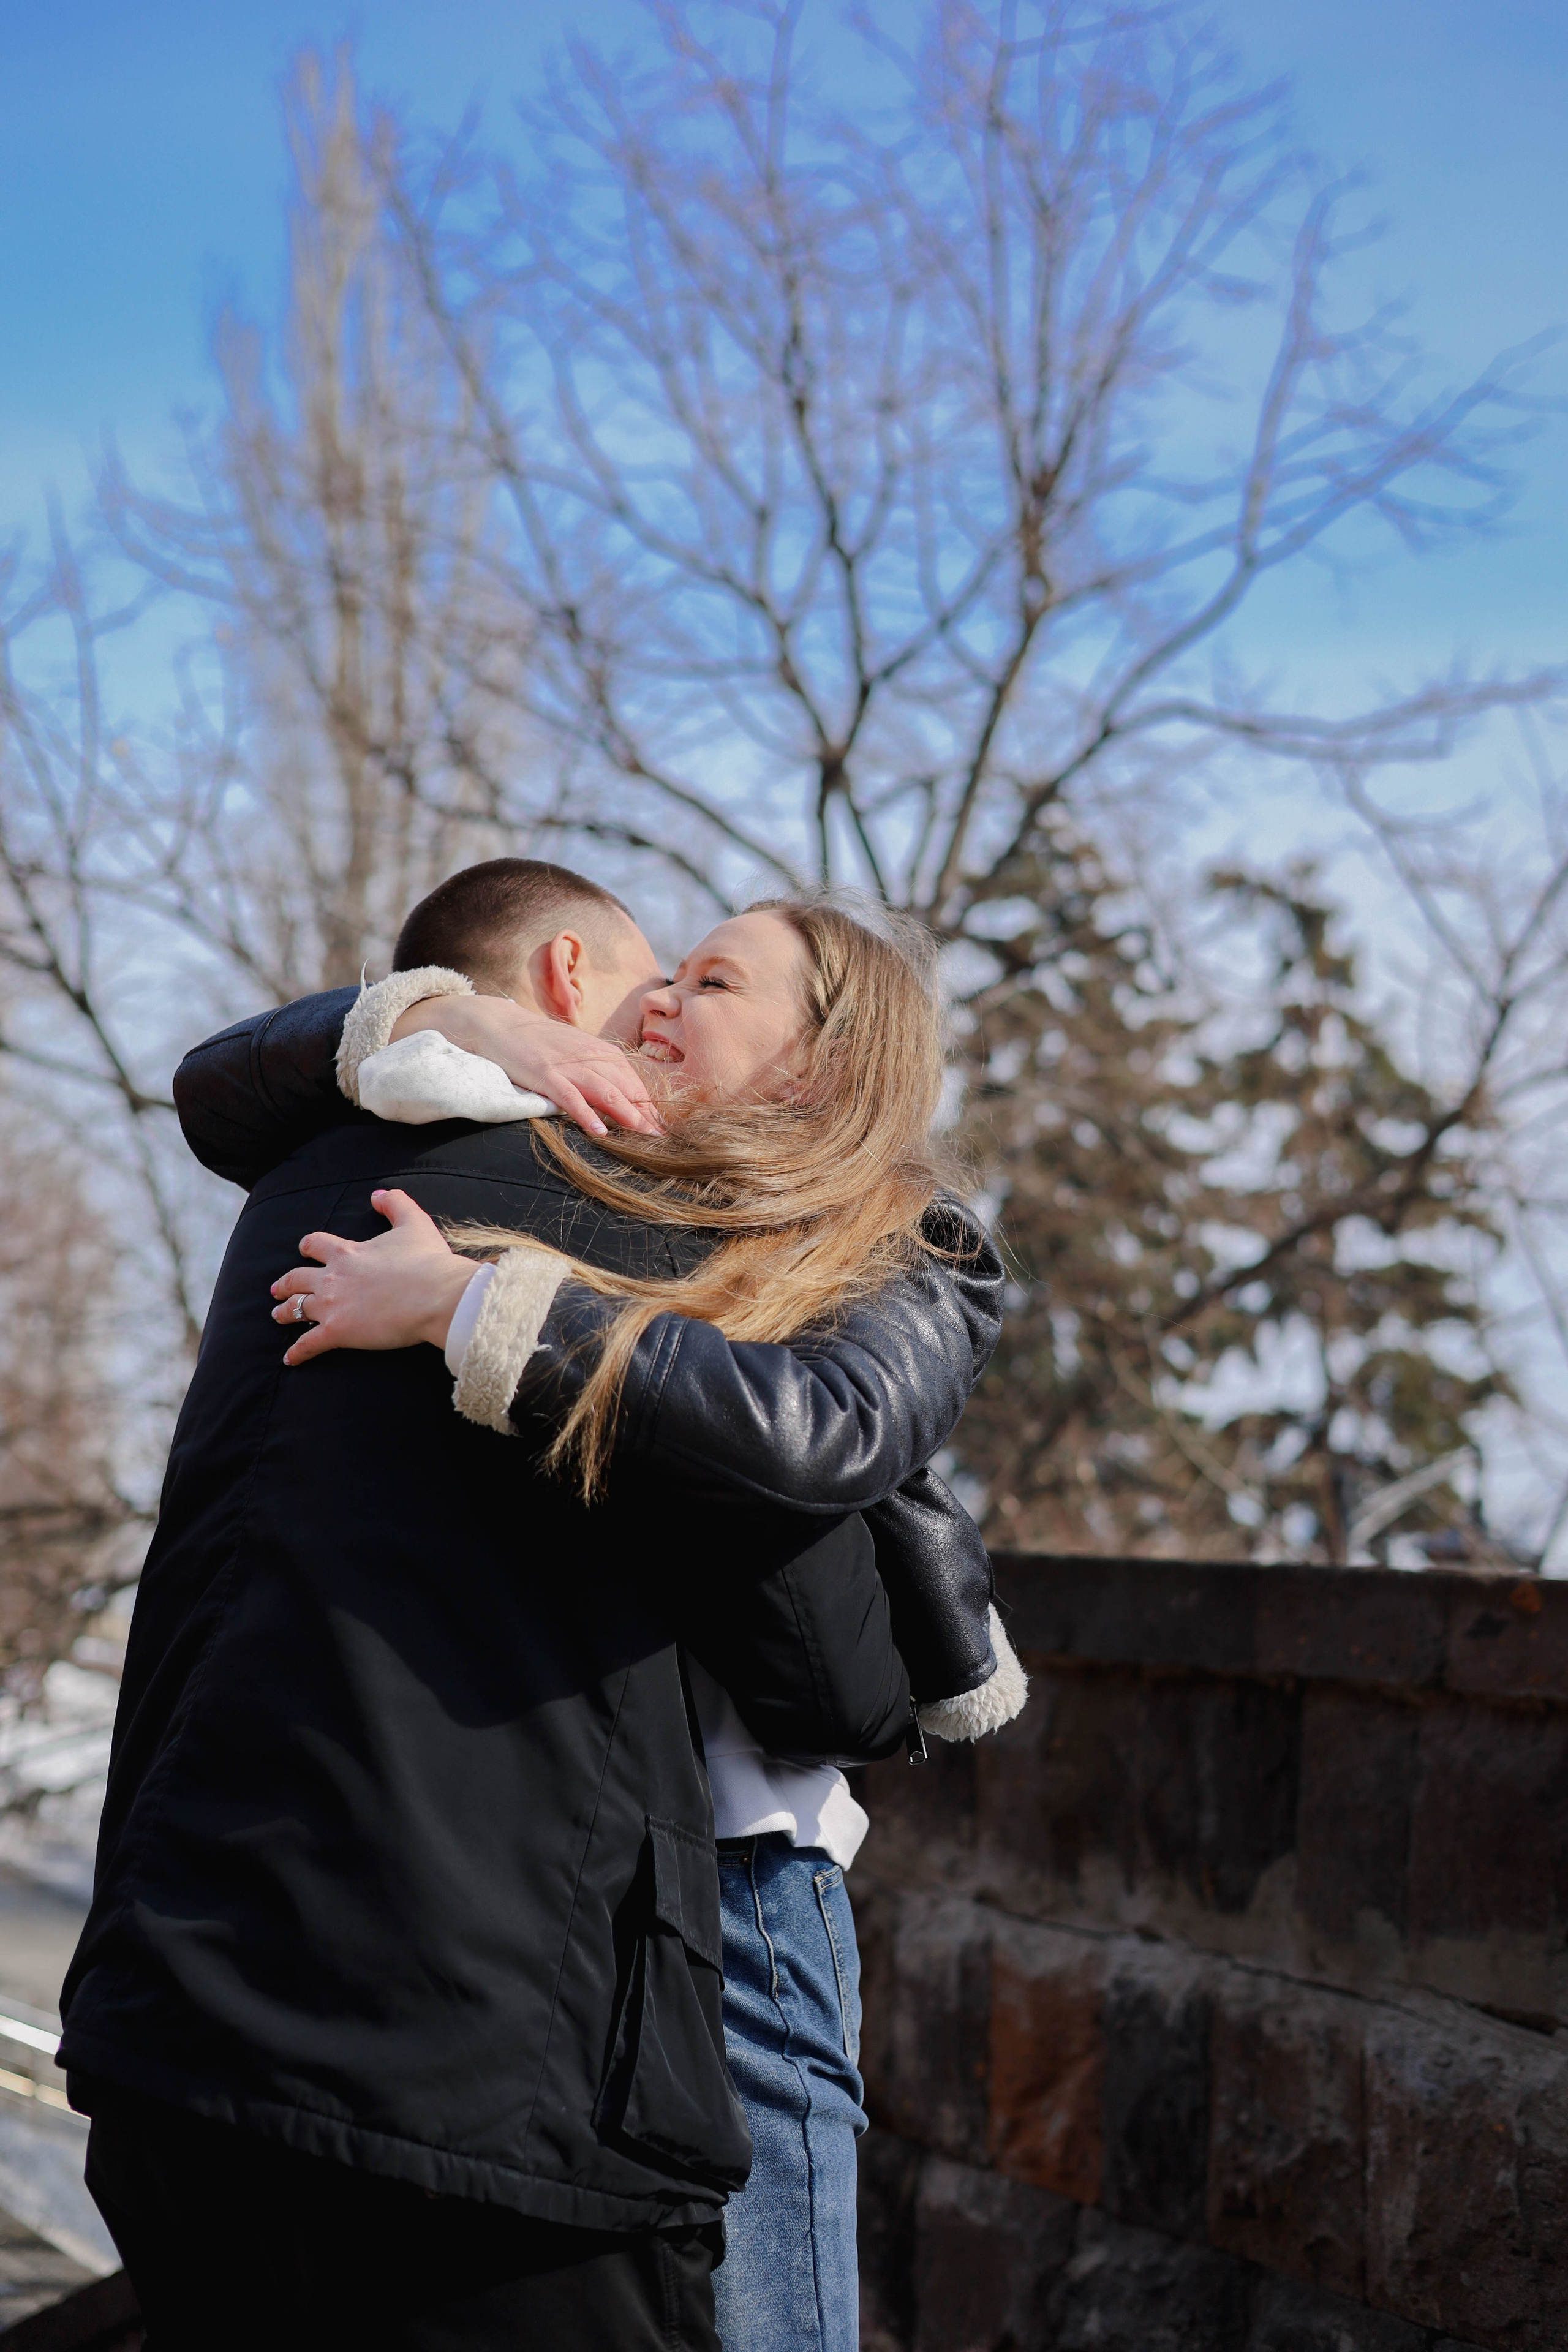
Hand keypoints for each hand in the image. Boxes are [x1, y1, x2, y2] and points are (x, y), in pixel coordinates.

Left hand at [270, 1190, 477, 1365]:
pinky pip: (307, 1344)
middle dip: (286, 1284)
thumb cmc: (428, 1261)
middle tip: (277, 1289)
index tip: (305, 1250)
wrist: (435, 1295)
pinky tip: (290, 1359)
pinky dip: (297, 1352)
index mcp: (347, 1252)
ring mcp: (332, 1306)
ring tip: (278, 1316)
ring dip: (285, 1312)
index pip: (316, 1244)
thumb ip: (394, 1203)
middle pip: (297, 1278)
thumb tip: (376, 1194)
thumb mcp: (414, 1222)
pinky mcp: (337, 1332)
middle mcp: (332, 1277)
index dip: (309, 1246)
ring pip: (297, 1309)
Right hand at [391, 997, 661, 1137]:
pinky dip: (585, 1112)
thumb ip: (599, 1072)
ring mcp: (566, 1064)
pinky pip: (569, 1096)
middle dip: (647, 1113)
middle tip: (663, 1139)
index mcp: (601, 1051)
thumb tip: (624, 1100)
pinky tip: (599, 1130)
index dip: (651, 1106)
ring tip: (642, 1134)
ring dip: (626, 1112)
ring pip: (604, 1089)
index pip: (634, 1081)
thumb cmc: (540, 1043)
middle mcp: (589, 1056)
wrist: (499, 1024)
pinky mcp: (544, 1073)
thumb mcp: (576, 1054)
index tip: (665, 1129)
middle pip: (626, 1086)